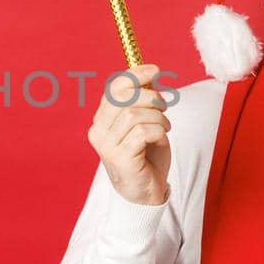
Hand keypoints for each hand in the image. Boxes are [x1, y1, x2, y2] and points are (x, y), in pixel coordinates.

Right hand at [87, 64, 170, 205]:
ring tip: (165, 126)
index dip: (135, 75)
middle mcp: (99, 132)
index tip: (155, 70)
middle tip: (164, 107)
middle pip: (122, 98)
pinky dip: (157, 130)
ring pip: (133, 114)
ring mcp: (107, 147)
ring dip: (157, 117)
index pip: (114, 89)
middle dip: (150, 97)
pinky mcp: (121, 159)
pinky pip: (141, 133)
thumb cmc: (146, 156)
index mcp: (101, 121)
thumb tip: (150, 73)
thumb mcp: (144, 122)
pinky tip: (161, 137)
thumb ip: (143, 100)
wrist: (145, 193)